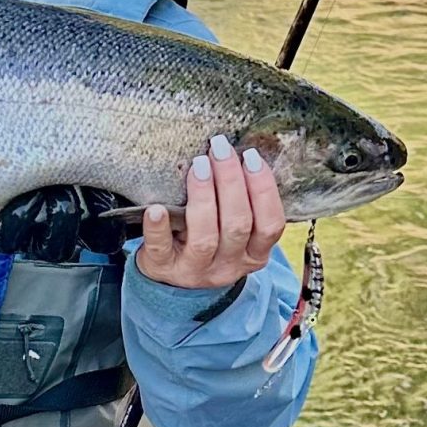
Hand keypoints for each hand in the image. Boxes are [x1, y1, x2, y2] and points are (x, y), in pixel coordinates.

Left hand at [136, 135, 284, 290]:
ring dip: (204, 196)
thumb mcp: (234, 231)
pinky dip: (158, 228)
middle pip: (237, 225)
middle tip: (220, 148)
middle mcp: (229, 266)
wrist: (171, 277)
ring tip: (199, 165)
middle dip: (231, 182)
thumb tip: (242, 154)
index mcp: (254, 254)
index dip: (263, 189)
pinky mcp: (164, 268)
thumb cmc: (208, 240)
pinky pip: (161, 248)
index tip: (251, 156)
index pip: (270, 224)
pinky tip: (156, 208)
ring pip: (205, 237)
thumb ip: (242, 203)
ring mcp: (196, 269)